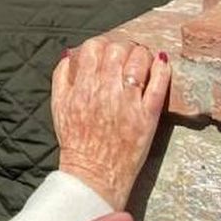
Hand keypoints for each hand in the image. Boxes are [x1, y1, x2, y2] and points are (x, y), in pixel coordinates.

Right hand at [53, 37, 169, 207]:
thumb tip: (72, 53)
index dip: (102, 44)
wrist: (93, 175)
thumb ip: (62, 76)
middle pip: (118, 49)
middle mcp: (105, 90)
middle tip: (127, 54)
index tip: (107, 51)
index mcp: (82, 86)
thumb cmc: (76, 141)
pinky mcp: (148, 117)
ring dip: (143, 55)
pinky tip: (162, 64)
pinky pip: (159, 85)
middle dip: (124, 47)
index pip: (94, 47)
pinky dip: (162, 70)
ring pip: (140, 61)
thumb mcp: (58, 105)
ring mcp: (129, 103)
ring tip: (143, 60)